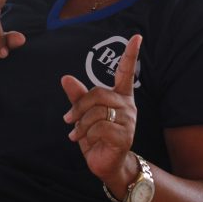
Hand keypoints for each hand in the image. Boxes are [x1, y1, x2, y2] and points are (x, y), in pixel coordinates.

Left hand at [61, 35, 141, 181]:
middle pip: (98, 93)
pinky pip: (99, 127)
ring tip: (76, 134)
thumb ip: (77, 97)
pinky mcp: (125, 135)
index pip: (126, 72)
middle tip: (68, 120)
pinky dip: (87, 134)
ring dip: (80, 124)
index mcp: (120, 97)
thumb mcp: (84, 115)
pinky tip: (87, 141)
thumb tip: (65, 77)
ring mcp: (128, 120)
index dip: (131, 55)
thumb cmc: (97, 137)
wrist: (107, 164)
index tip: (137, 37)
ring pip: (96, 112)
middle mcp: (127, 105)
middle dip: (78, 107)